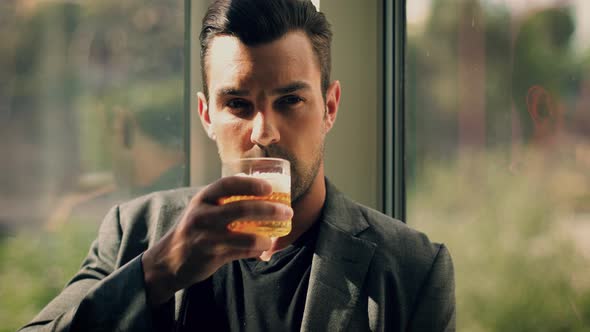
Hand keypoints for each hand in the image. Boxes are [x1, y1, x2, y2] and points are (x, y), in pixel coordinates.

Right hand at [141, 176, 292, 305]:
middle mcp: (202, 215)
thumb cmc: (193, 230)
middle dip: (269, 210)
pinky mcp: (210, 255)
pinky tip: (263, 250)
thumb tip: (262, 193)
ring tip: (275, 238)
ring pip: (243, 236)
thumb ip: (225, 201)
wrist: (168, 260)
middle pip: (241, 209)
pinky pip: (240, 253)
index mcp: (203, 198)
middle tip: (287, 211)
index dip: (250, 184)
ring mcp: (206, 237)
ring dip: (264, 237)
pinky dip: (255, 251)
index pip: (228, 184)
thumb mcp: (203, 209)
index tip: (269, 188)